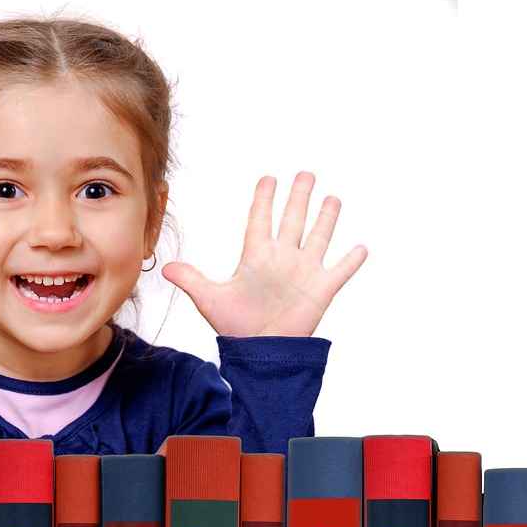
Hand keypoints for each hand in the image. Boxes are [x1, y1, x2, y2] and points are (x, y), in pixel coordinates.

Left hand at [161, 172, 366, 337]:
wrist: (260, 351)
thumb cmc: (235, 326)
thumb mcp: (210, 299)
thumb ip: (192, 280)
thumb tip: (164, 268)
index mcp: (256, 257)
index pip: (260, 220)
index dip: (264, 200)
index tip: (268, 179)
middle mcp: (282, 260)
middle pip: (292, 220)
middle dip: (299, 197)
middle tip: (306, 174)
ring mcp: (303, 273)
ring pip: (317, 238)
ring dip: (326, 219)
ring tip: (333, 199)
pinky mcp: (321, 289)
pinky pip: (340, 270)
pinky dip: (352, 260)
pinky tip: (361, 246)